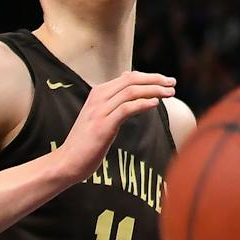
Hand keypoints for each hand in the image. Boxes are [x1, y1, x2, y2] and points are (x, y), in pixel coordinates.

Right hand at [57, 71, 175, 183]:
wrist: (66, 162)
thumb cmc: (86, 141)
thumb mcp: (100, 115)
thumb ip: (113, 99)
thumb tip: (127, 78)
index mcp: (98, 93)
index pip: (128, 77)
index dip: (150, 77)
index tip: (167, 81)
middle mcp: (98, 98)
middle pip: (131, 80)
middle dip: (155, 80)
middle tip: (173, 83)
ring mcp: (99, 112)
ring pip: (130, 92)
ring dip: (153, 90)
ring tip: (170, 93)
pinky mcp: (102, 126)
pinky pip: (125, 109)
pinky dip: (142, 104)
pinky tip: (155, 104)